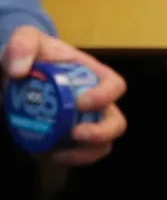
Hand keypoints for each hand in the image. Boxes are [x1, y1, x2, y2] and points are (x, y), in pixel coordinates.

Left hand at [2, 25, 126, 166]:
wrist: (16, 72)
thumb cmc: (31, 55)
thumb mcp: (26, 39)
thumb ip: (22, 44)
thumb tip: (19, 71)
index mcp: (94, 76)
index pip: (115, 86)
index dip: (105, 96)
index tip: (80, 103)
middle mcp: (96, 103)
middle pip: (116, 122)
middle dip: (103, 132)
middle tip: (77, 134)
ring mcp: (83, 123)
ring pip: (102, 145)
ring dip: (86, 153)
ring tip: (60, 153)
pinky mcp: (67, 140)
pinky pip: (78, 156)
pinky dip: (67, 160)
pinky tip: (46, 155)